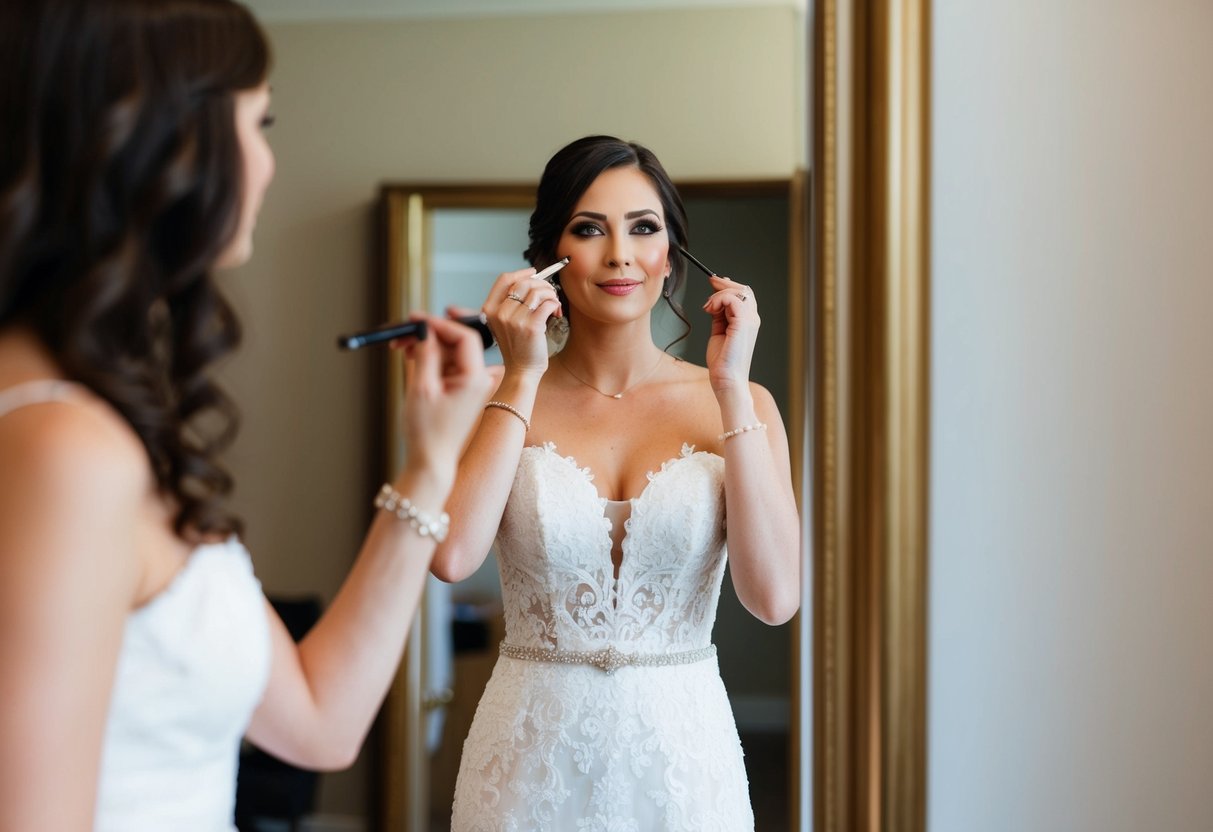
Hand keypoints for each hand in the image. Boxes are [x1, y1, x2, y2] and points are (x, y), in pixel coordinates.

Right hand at [394, 315, 493, 483]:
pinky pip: (446, 365)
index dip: (439, 324)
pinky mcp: (460, 390)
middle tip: (401, 333)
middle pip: (456, 342)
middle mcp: (478, 378)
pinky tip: (410, 358)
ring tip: (400, 348)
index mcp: (475, 378)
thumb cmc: (427, 431)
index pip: (465, 336)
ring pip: (448, 352)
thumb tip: (425, 328)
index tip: (415, 320)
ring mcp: (470, 384)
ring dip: (425, 346)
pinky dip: (429, 359)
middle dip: (429, 334)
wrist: (431, 461)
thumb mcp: (422, 387)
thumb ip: (425, 353)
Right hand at [481, 267, 561, 377]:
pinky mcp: (532, 326)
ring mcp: (515, 319)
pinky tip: (556, 312)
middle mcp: (500, 313)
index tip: (534, 272)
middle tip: (549, 294)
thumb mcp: (503, 323)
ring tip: (553, 305)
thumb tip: (530, 280)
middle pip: (524, 282)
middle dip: (542, 284)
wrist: (521, 371)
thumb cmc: (517, 347)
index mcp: (490, 309)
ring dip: (551, 294)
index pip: (504, 279)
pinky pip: (548, 303)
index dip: (521, 272)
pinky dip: (555, 304)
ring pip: (538, 291)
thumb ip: (510, 303)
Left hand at [703, 275, 760, 397]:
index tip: (712, 283)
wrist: (726, 379)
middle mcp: (752, 318)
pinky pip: (732, 299)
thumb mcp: (719, 332)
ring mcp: (750, 320)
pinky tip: (710, 309)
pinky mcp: (743, 323)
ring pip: (738, 291)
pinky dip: (718, 300)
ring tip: (708, 306)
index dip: (728, 286)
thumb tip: (713, 302)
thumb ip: (719, 316)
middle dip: (724, 284)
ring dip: (719, 294)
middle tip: (709, 283)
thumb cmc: (722, 361)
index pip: (743, 295)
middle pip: (743, 289)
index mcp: (748, 321)